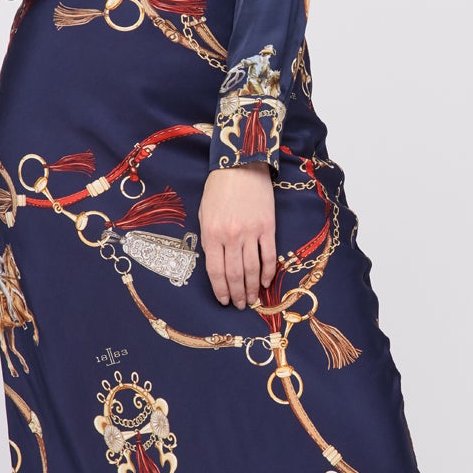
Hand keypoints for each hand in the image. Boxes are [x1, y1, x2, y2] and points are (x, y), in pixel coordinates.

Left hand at [200, 164, 275, 309]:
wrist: (241, 166)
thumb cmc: (219, 189)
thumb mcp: (204, 214)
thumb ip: (209, 239)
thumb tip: (216, 264)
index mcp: (211, 234)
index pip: (215, 271)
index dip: (220, 290)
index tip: (224, 301)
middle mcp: (231, 237)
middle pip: (234, 274)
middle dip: (237, 294)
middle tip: (240, 305)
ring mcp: (250, 232)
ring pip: (252, 269)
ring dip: (252, 288)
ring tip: (252, 300)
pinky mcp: (267, 227)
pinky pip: (268, 255)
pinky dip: (268, 272)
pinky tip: (265, 282)